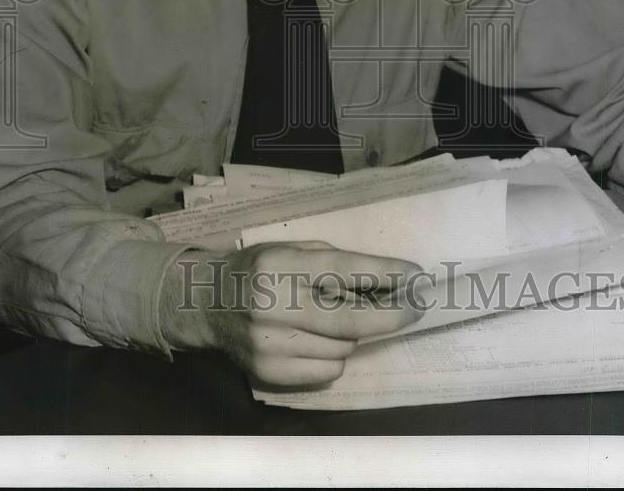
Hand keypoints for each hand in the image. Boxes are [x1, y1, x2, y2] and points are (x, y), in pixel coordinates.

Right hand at [159, 241, 423, 385]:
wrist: (205, 303)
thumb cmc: (256, 268)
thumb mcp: (289, 249)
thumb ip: (331, 262)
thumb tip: (386, 281)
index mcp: (279, 266)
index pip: (344, 270)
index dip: (386, 273)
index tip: (417, 275)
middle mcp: (273, 307)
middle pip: (351, 321)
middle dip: (392, 315)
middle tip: (416, 307)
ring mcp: (270, 345)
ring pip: (343, 348)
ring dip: (352, 334)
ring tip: (334, 317)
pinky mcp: (270, 373)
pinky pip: (327, 370)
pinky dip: (333, 355)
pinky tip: (315, 339)